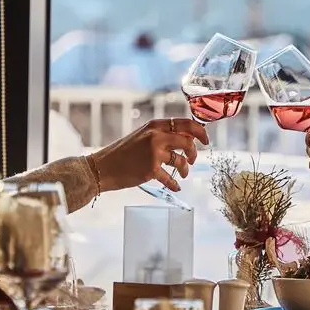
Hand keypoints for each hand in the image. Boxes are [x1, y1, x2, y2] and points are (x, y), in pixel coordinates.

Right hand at [88, 117, 210, 192]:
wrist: (103, 167)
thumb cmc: (122, 153)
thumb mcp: (141, 136)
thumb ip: (161, 135)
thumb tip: (186, 139)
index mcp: (154, 125)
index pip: (185, 123)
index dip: (200, 131)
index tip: (205, 140)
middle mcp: (156, 136)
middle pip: (188, 141)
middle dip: (194, 152)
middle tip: (193, 160)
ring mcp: (154, 152)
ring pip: (181, 161)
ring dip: (185, 169)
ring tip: (183, 174)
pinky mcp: (151, 169)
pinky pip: (171, 178)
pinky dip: (175, 184)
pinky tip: (176, 186)